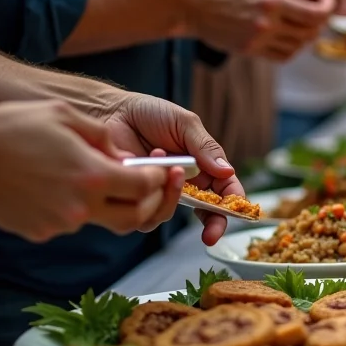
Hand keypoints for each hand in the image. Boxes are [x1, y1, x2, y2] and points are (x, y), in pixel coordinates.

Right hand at [0, 101, 173, 242]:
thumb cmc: (12, 128)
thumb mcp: (66, 116)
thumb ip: (103, 137)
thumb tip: (123, 156)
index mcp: (93, 176)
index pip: (145, 187)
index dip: (158, 179)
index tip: (160, 171)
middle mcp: (81, 207)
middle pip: (134, 217)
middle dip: (147, 203)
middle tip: (147, 187)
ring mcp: (60, 224)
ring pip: (100, 220)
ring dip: (108, 204)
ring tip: (94, 178)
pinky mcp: (40, 232)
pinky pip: (69, 222)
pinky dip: (73, 207)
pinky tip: (55, 185)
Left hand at [99, 92, 243, 245]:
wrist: (112, 110)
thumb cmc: (150, 113)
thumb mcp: (185, 124)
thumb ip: (206, 147)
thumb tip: (227, 171)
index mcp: (202, 167)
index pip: (225, 190)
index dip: (233, 203)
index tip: (233, 212)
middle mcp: (183, 184)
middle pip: (206, 213)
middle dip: (212, 225)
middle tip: (210, 235)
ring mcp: (158, 192)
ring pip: (169, 212)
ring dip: (168, 190)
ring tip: (158, 155)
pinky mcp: (134, 196)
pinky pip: (142, 211)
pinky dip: (144, 189)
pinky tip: (140, 160)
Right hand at [184, 0, 328, 60]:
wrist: (192, 5)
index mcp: (271, 1)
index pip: (314, 14)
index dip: (328, 9)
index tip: (328, 1)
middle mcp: (266, 23)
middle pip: (309, 32)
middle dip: (320, 22)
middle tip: (318, 11)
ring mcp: (257, 40)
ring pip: (298, 46)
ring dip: (307, 36)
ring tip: (304, 23)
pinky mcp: (250, 51)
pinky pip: (282, 55)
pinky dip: (292, 48)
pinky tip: (289, 35)